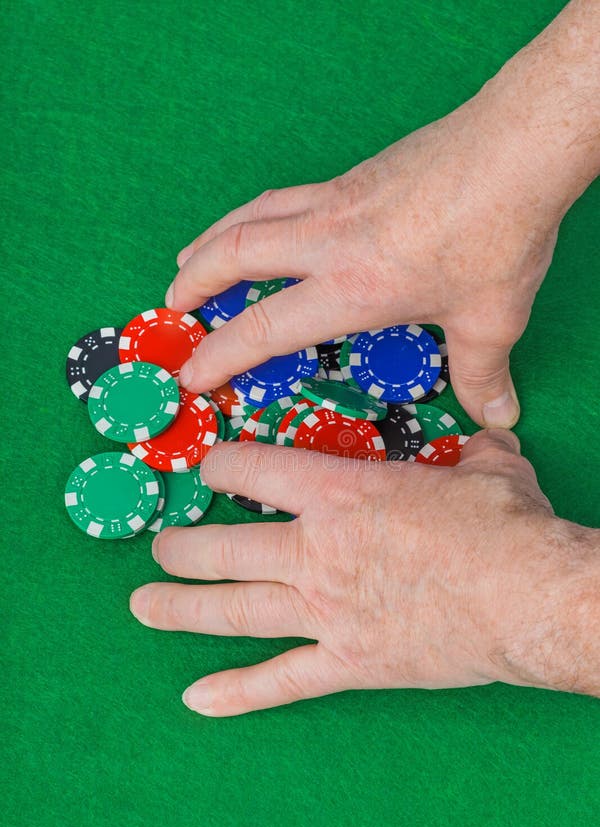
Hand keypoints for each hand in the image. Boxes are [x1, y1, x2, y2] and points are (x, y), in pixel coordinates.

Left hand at [130, 430, 595, 715]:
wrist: (530, 599)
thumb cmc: (505, 528)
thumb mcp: (490, 470)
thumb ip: (475, 452)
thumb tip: (490, 438)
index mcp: (342, 495)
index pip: (256, 471)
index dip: (222, 466)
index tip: (210, 470)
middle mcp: (318, 552)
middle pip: (227, 548)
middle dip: (185, 547)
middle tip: (161, 548)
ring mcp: (327, 612)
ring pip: (235, 611)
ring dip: (183, 608)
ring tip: (143, 606)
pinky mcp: (350, 663)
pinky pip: (282, 682)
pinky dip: (237, 693)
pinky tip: (196, 699)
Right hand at [167, 95, 560, 427]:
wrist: (515, 146)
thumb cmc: (499, 232)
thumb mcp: (491, 319)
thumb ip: (483, 374)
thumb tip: (497, 416)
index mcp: (350, 288)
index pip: (263, 330)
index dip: (218, 356)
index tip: (192, 376)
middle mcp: (329, 241)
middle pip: (234, 255)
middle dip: (193, 284)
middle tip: (171, 307)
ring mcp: (337, 199)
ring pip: (250, 215)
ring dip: (212, 239)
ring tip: (190, 257)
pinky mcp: (354, 174)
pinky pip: (284, 195)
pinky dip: (255, 213)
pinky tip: (266, 221)